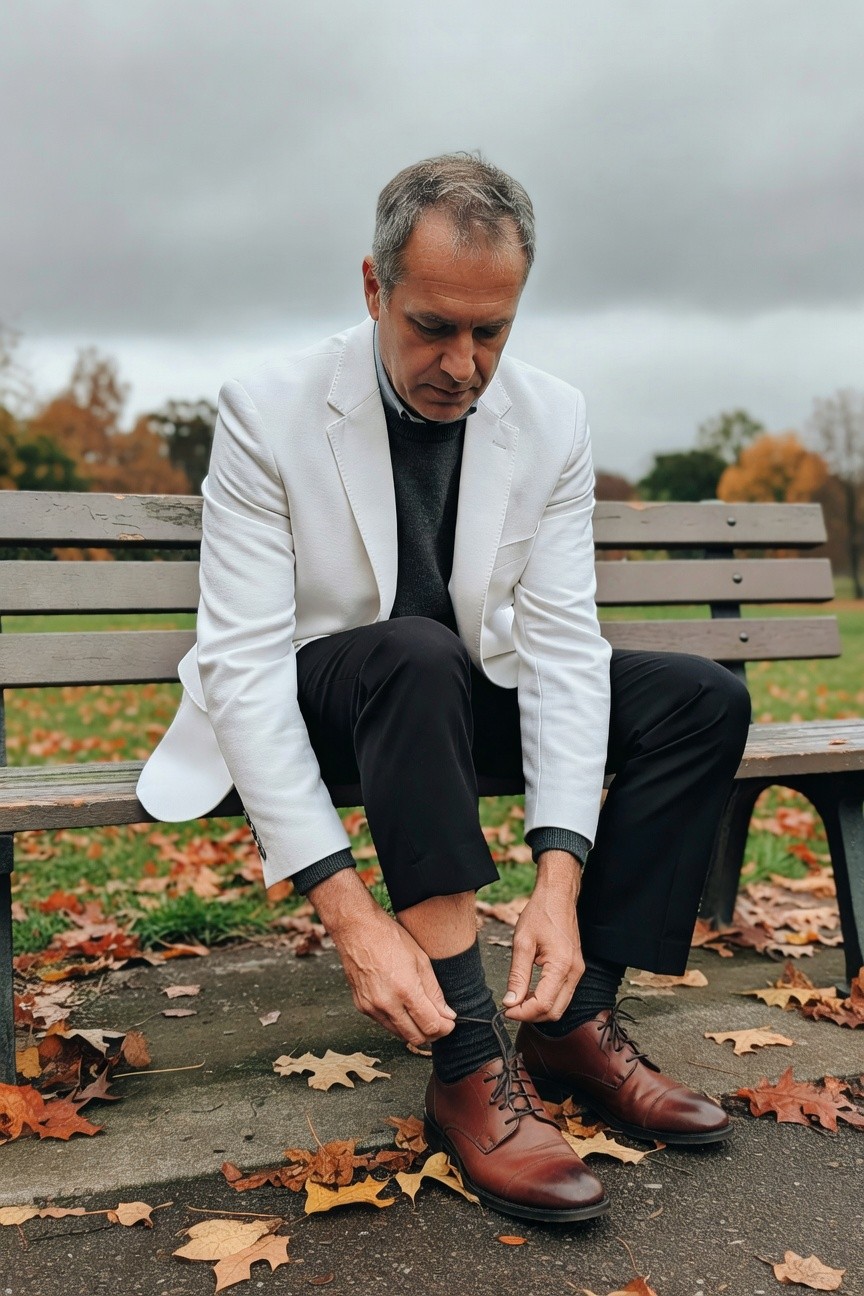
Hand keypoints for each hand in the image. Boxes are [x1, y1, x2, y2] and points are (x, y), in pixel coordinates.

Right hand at [309, 870, 455, 1045]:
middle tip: (441, 1023)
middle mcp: (386, 1003)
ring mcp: (371, 1007)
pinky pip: (384, 1024)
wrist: (357, 929)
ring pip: (399, 1034)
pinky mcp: (361, 1006)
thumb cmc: (389, 938)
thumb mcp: (420, 959)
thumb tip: (447, 1014)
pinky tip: (404, 1008)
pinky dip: (398, 1022)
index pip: (430, 1025)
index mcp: (405, 989)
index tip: (450, 1022)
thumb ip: (434, 991)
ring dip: (415, 1030)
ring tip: (424, 1015)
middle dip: (432, 1034)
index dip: (445, 1028)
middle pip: (415, 1037)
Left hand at [502, 851, 584, 1022]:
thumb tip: (511, 1001)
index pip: (543, 1005)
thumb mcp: (522, 942)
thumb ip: (517, 975)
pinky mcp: (575, 969)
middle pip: (555, 1012)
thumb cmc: (541, 913)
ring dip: (539, 1008)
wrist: (558, 896)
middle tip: (510, 1007)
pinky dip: (546, 999)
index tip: (506, 1010)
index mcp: (561, 965)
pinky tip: (530, 992)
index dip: (523, 1013)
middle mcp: (574, 972)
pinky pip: (563, 994)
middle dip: (531, 1015)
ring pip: (560, 1006)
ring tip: (518, 1000)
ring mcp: (577, 971)